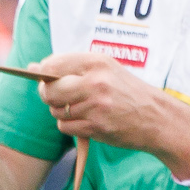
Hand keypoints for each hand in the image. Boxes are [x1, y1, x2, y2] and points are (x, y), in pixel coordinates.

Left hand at [31, 48, 189, 163]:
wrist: (157, 117)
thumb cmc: (127, 92)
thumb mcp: (105, 70)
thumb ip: (69, 67)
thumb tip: (32, 68)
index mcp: (97, 62)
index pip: (52, 65)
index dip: (44, 74)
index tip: (48, 79)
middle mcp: (95, 82)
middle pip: (49, 90)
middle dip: (48, 95)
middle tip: (59, 97)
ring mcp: (95, 105)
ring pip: (56, 110)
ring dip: (62, 112)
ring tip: (82, 108)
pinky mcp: (96, 126)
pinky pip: (64, 126)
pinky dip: (70, 126)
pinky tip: (86, 121)